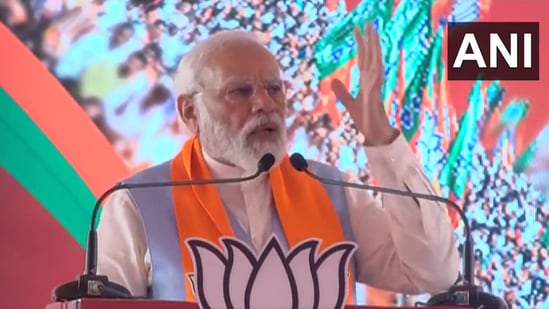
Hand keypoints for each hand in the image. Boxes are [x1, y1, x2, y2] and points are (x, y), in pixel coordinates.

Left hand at [331, 22, 397, 145]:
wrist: (375, 135)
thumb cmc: (365, 120)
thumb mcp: (349, 104)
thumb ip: (342, 92)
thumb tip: (333, 80)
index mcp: (366, 81)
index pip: (364, 58)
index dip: (361, 44)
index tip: (358, 28)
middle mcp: (372, 81)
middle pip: (371, 56)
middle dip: (369, 40)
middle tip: (368, 22)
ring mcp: (375, 87)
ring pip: (375, 62)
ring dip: (374, 48)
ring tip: (373, 32)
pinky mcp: (374, 96)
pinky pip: (375, 79)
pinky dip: (374, 68)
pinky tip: (373, 59)